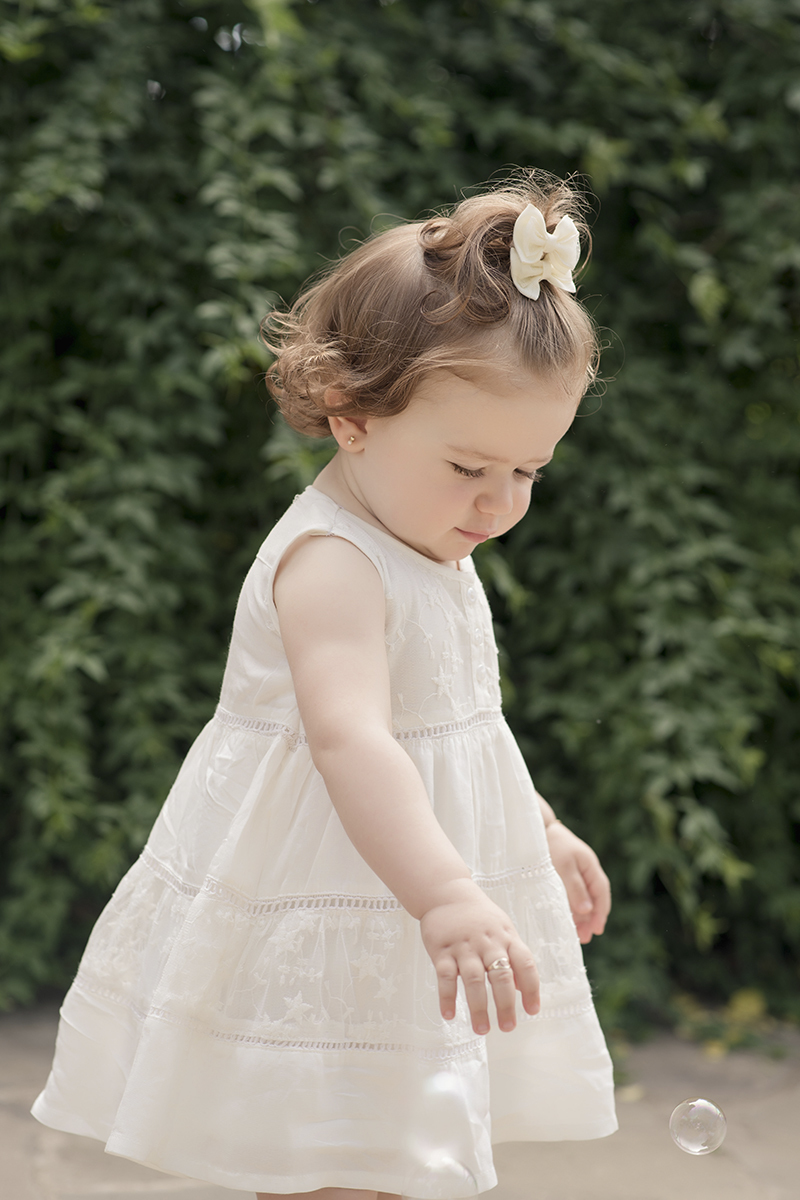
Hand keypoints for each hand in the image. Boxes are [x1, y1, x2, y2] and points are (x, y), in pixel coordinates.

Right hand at [419, 880, 539, 1034]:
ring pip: (474, 979)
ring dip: (478, 1007)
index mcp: (506, 937)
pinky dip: (447, 997)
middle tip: (508, 1027)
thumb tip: (521, 988)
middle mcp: (488, 942)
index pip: (525, 964)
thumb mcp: (503, 929)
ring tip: (482, 1030)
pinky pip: (445, 976)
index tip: (532, 1011)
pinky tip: (449, 1015)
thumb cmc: (479, 916)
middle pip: (501, 976)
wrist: (446, 893)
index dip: (531, 989)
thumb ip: (513, 956)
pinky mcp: (442, 949)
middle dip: (505, 1004)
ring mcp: (464, 946)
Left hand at [546, 822, 610, 943]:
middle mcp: (586, 870)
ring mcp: (576, 872)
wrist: (535, 828)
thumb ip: (575, 889)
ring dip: (581, 917)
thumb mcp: (563, 867)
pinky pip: (572, 894)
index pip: (601, 893)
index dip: (600, 913)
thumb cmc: (550, 845)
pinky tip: (567, 919)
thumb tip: (588, 911)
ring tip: (577, 935)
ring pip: (583, 898)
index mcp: (590, 866)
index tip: (597, 930)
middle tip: (585, 938)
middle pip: (594, 898)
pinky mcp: (564, 874)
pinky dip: (572, 908)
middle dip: (591, 919)